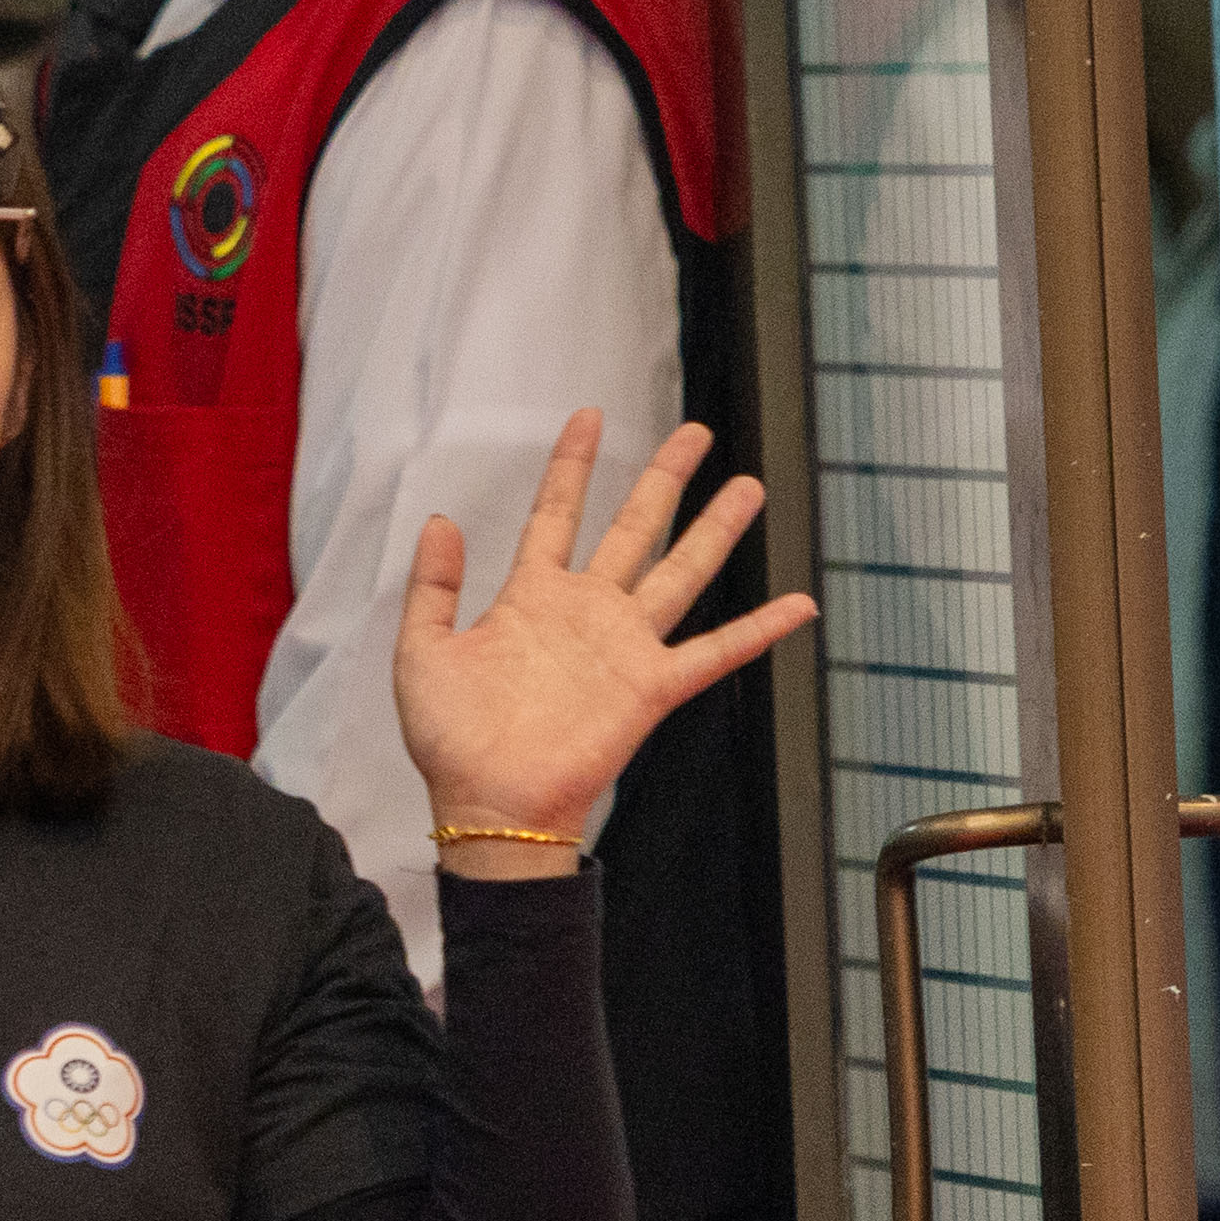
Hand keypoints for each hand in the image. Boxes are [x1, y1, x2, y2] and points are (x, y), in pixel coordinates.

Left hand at [394, 414, 815, 861]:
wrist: (487, 803)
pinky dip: (758, 630)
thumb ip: (433, 586)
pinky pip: (715, 652)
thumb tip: (441, 520)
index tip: (589, 416)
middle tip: (694, 433)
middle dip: (664, 478)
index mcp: (531, 598)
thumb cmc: (451, 740)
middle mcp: (586, 613)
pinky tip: (799, 605)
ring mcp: (623, 647)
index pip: (556, 514)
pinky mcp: (650, 688)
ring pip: (680, 572)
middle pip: (634, 528)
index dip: (572, 465)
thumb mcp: (420, 652)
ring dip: (715, 530)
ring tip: (748, 486)